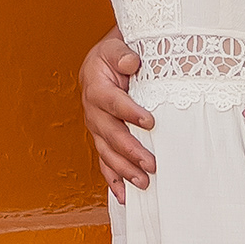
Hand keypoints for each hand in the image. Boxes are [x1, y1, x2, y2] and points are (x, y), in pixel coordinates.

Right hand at [81, 27, 153, 195]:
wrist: (102, 63)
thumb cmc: (114, 55)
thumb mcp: (115, 46)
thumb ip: (122, 53)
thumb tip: (131, 61)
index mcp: (96, 87)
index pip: (113, 102)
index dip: (130, 112)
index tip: (150, 121)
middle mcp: (93, 111)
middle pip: (110, 134)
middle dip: (131, 151)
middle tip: (152, 164)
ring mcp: (96, 128)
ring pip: (107, 153)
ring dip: (124, 170)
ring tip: (144, 183)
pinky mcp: (101, 140)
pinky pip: (105, 163)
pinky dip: (114, 180)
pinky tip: (126, 196)